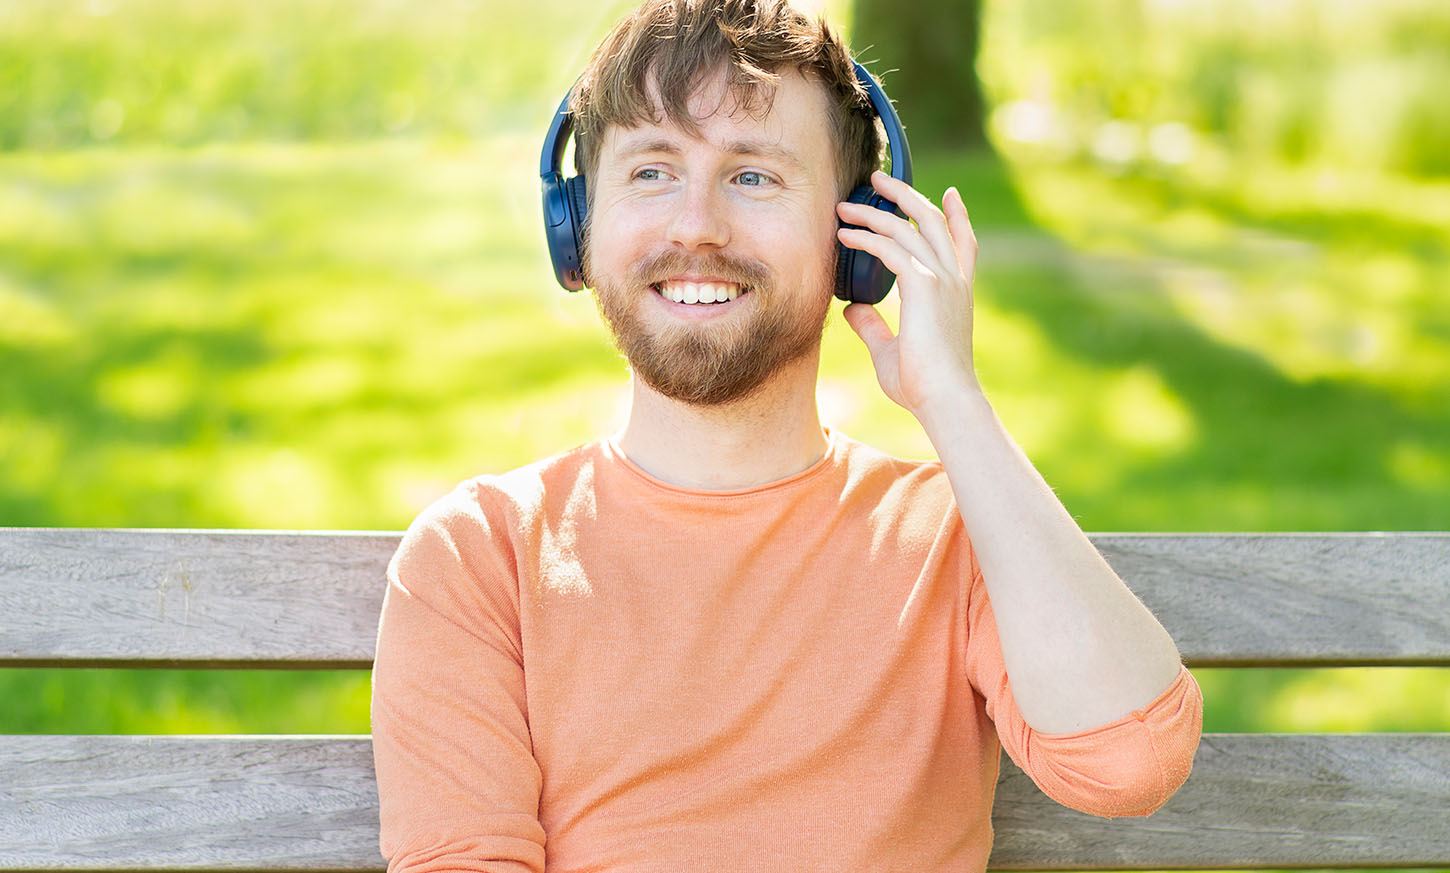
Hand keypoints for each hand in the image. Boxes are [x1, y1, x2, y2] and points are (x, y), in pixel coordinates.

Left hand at [836, 171, 980, 419]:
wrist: (944, 399)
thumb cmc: (923, 385)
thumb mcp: (892, 350)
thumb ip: (873, 325)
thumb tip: (852, 307)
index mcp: (957, 293)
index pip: (963, 244)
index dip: (958, 216)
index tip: (951, 194)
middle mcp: (954, 280)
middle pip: (932, 221)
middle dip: (905, 195)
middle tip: (879, 179)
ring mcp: (941, 279)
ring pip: (907, 228)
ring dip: (873, 212)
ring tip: (845, 206)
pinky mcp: (924, 285)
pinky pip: (891, 248)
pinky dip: (866, 237)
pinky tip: (845, 235)